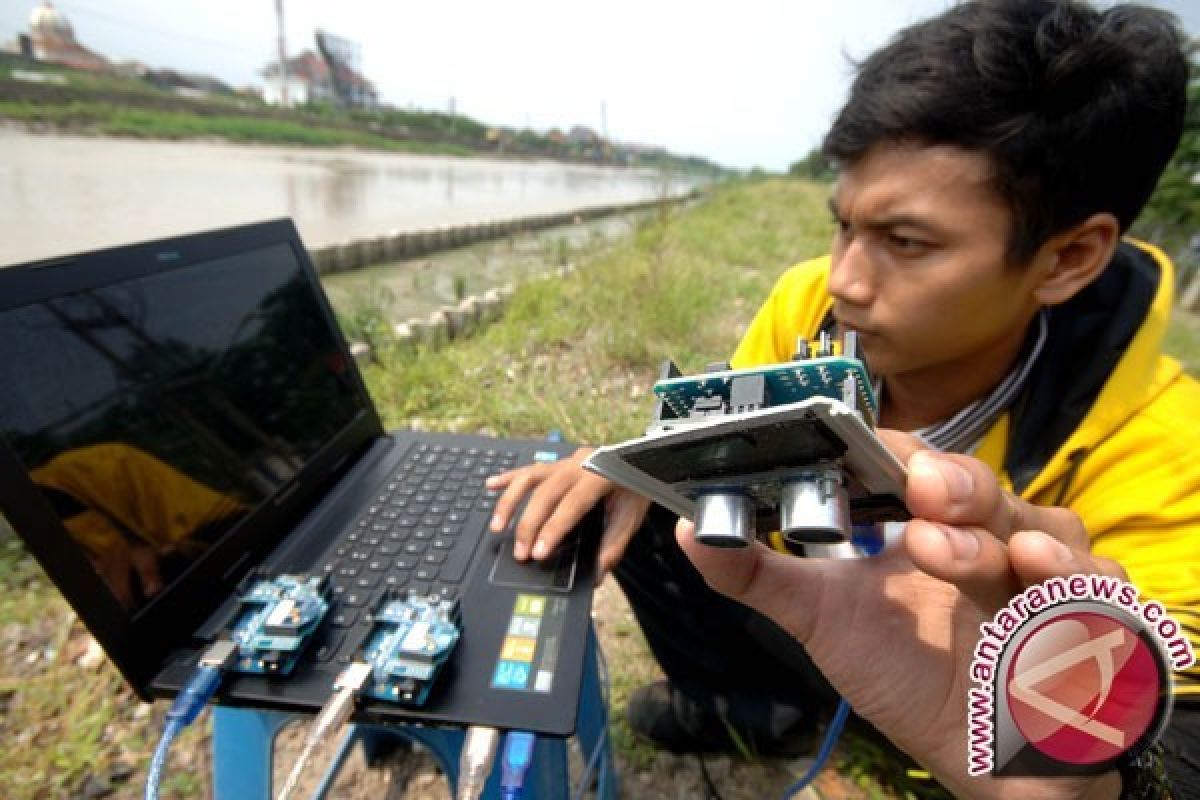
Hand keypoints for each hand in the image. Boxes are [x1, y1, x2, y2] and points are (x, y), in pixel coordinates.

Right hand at [486, 447, 650, 578]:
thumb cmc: (638, 486)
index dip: (552, 530)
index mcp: (601, 476)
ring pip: (531, 477)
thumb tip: (596, 574)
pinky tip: (490, 485)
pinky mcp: (559, 463)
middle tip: (520, 553)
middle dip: (528, 526)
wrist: (642, 459)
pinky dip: (509, 478)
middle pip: (545, 494)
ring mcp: (567, 461)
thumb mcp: (633, 517)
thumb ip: (614, 546)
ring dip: (511, 502)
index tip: (538, 553)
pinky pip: (530, 469)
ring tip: (498, 527)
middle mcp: (580, 465)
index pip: (571, 505)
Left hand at [677, 432, 1123, 799]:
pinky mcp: (1093, 618)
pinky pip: (1102, 592)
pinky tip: (1039, 588)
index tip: (863, 439)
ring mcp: (1043, 572)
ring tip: (950, 548)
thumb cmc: (906, 673)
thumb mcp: (823, 619)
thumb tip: (686, 529)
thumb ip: (758, 575)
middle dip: (949, 483)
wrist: (978, 750)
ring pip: (1041, 527)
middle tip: (918, 490)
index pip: (913, 461)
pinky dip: (1075, 588)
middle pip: (977, 487)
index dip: (892, 448)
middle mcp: (986, 533)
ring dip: (999, 538)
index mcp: (925, 522)